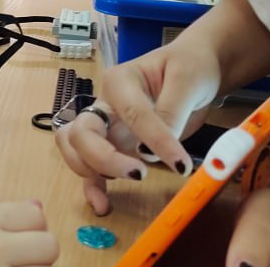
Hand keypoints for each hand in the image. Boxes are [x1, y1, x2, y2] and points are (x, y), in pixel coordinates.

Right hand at [56, 39, 220, 214]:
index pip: (132, 114)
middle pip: (82, 132)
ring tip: (117, 187)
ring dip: (90, 170)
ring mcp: (106, 126)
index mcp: (119, 80)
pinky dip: (92, 185)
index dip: (155, 140)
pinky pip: (92, 166)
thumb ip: (172, 109)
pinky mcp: (115, 145)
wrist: (194, 69)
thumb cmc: (189, 66)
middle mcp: (105, 104)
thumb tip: (156, 148)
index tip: (181, 165)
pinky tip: (104, 203)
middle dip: (104, 158)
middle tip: (138, 173)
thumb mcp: (187, 79)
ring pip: (75, 149)